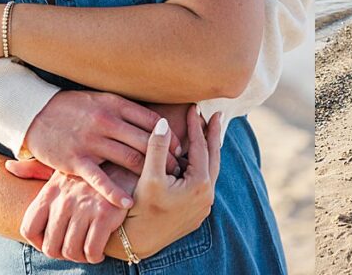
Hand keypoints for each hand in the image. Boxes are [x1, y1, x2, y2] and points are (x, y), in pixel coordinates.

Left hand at [20, 163, 134, 263]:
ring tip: (87, 252)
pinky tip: (99, 251)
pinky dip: (95, 256)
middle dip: (62, 254)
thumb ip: (34, 169)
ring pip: (71, 251)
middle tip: (73, 251)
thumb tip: (9, 166)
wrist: (127, 161)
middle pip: (50, 246)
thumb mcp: (61, 166)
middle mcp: (64, 201)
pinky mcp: (105, 214)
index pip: (29, 228)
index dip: (38, 243)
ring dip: (80, 257)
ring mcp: (84, 208)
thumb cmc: (92, 167)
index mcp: (50, 191)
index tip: (52, 243)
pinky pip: (92, 249)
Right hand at [23, 91, 182, 207]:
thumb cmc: (74, 107)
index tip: (181, 148)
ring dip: (150, 173)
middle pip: (146, 141)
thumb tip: (157, 121)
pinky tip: (128, 203)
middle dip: (166, 157)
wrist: (36, 112)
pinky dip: (115, 193)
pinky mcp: (75, 160)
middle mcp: (106, 121)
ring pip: (129, 159)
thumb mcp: (102, 100)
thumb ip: (126, 110)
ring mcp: (91, 141)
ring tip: (163, 185)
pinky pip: (100, 179)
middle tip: (180, 170)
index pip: (152, 121)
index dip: (170, 136)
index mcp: (116, 104)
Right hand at [119, 107, 221, 260]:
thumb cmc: (141, 210)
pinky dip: (200, 167)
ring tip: (205, 135)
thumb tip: (163, 122)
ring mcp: (203, 206)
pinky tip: (193, 161)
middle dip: (212, 135)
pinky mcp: (196, 213)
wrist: (136, 242)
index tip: (194, 108)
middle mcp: (207, 196)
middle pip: (213, 157)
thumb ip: (157, 148)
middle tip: (216, 115)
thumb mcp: (149, 176)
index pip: (200, 147)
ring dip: (206, 152)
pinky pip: (203, 183)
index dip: (196, 126)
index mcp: (200, 184)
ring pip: (209, 171)